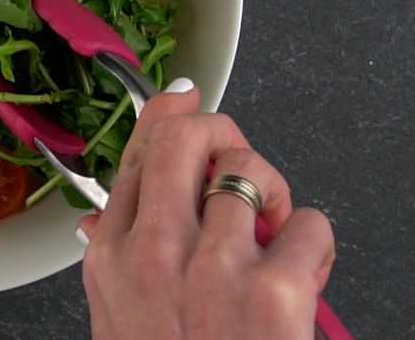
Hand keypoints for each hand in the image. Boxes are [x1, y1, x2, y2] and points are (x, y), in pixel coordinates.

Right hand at [77, 79, 334, 339]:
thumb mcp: (118, 323)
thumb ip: (113, 262)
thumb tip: (98, 215)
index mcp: (114, 260)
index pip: (137, 155)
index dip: (168, 117)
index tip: (184, 98)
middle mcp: (156, 255)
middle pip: (188, 136)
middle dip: (224, 132)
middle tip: (239, 164)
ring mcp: (214, 269)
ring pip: (251, 171)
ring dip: (276, 198)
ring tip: (273, 240)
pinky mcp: (274, 291)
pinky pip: (309, 222)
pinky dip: (316, 244)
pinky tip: (302, 276)